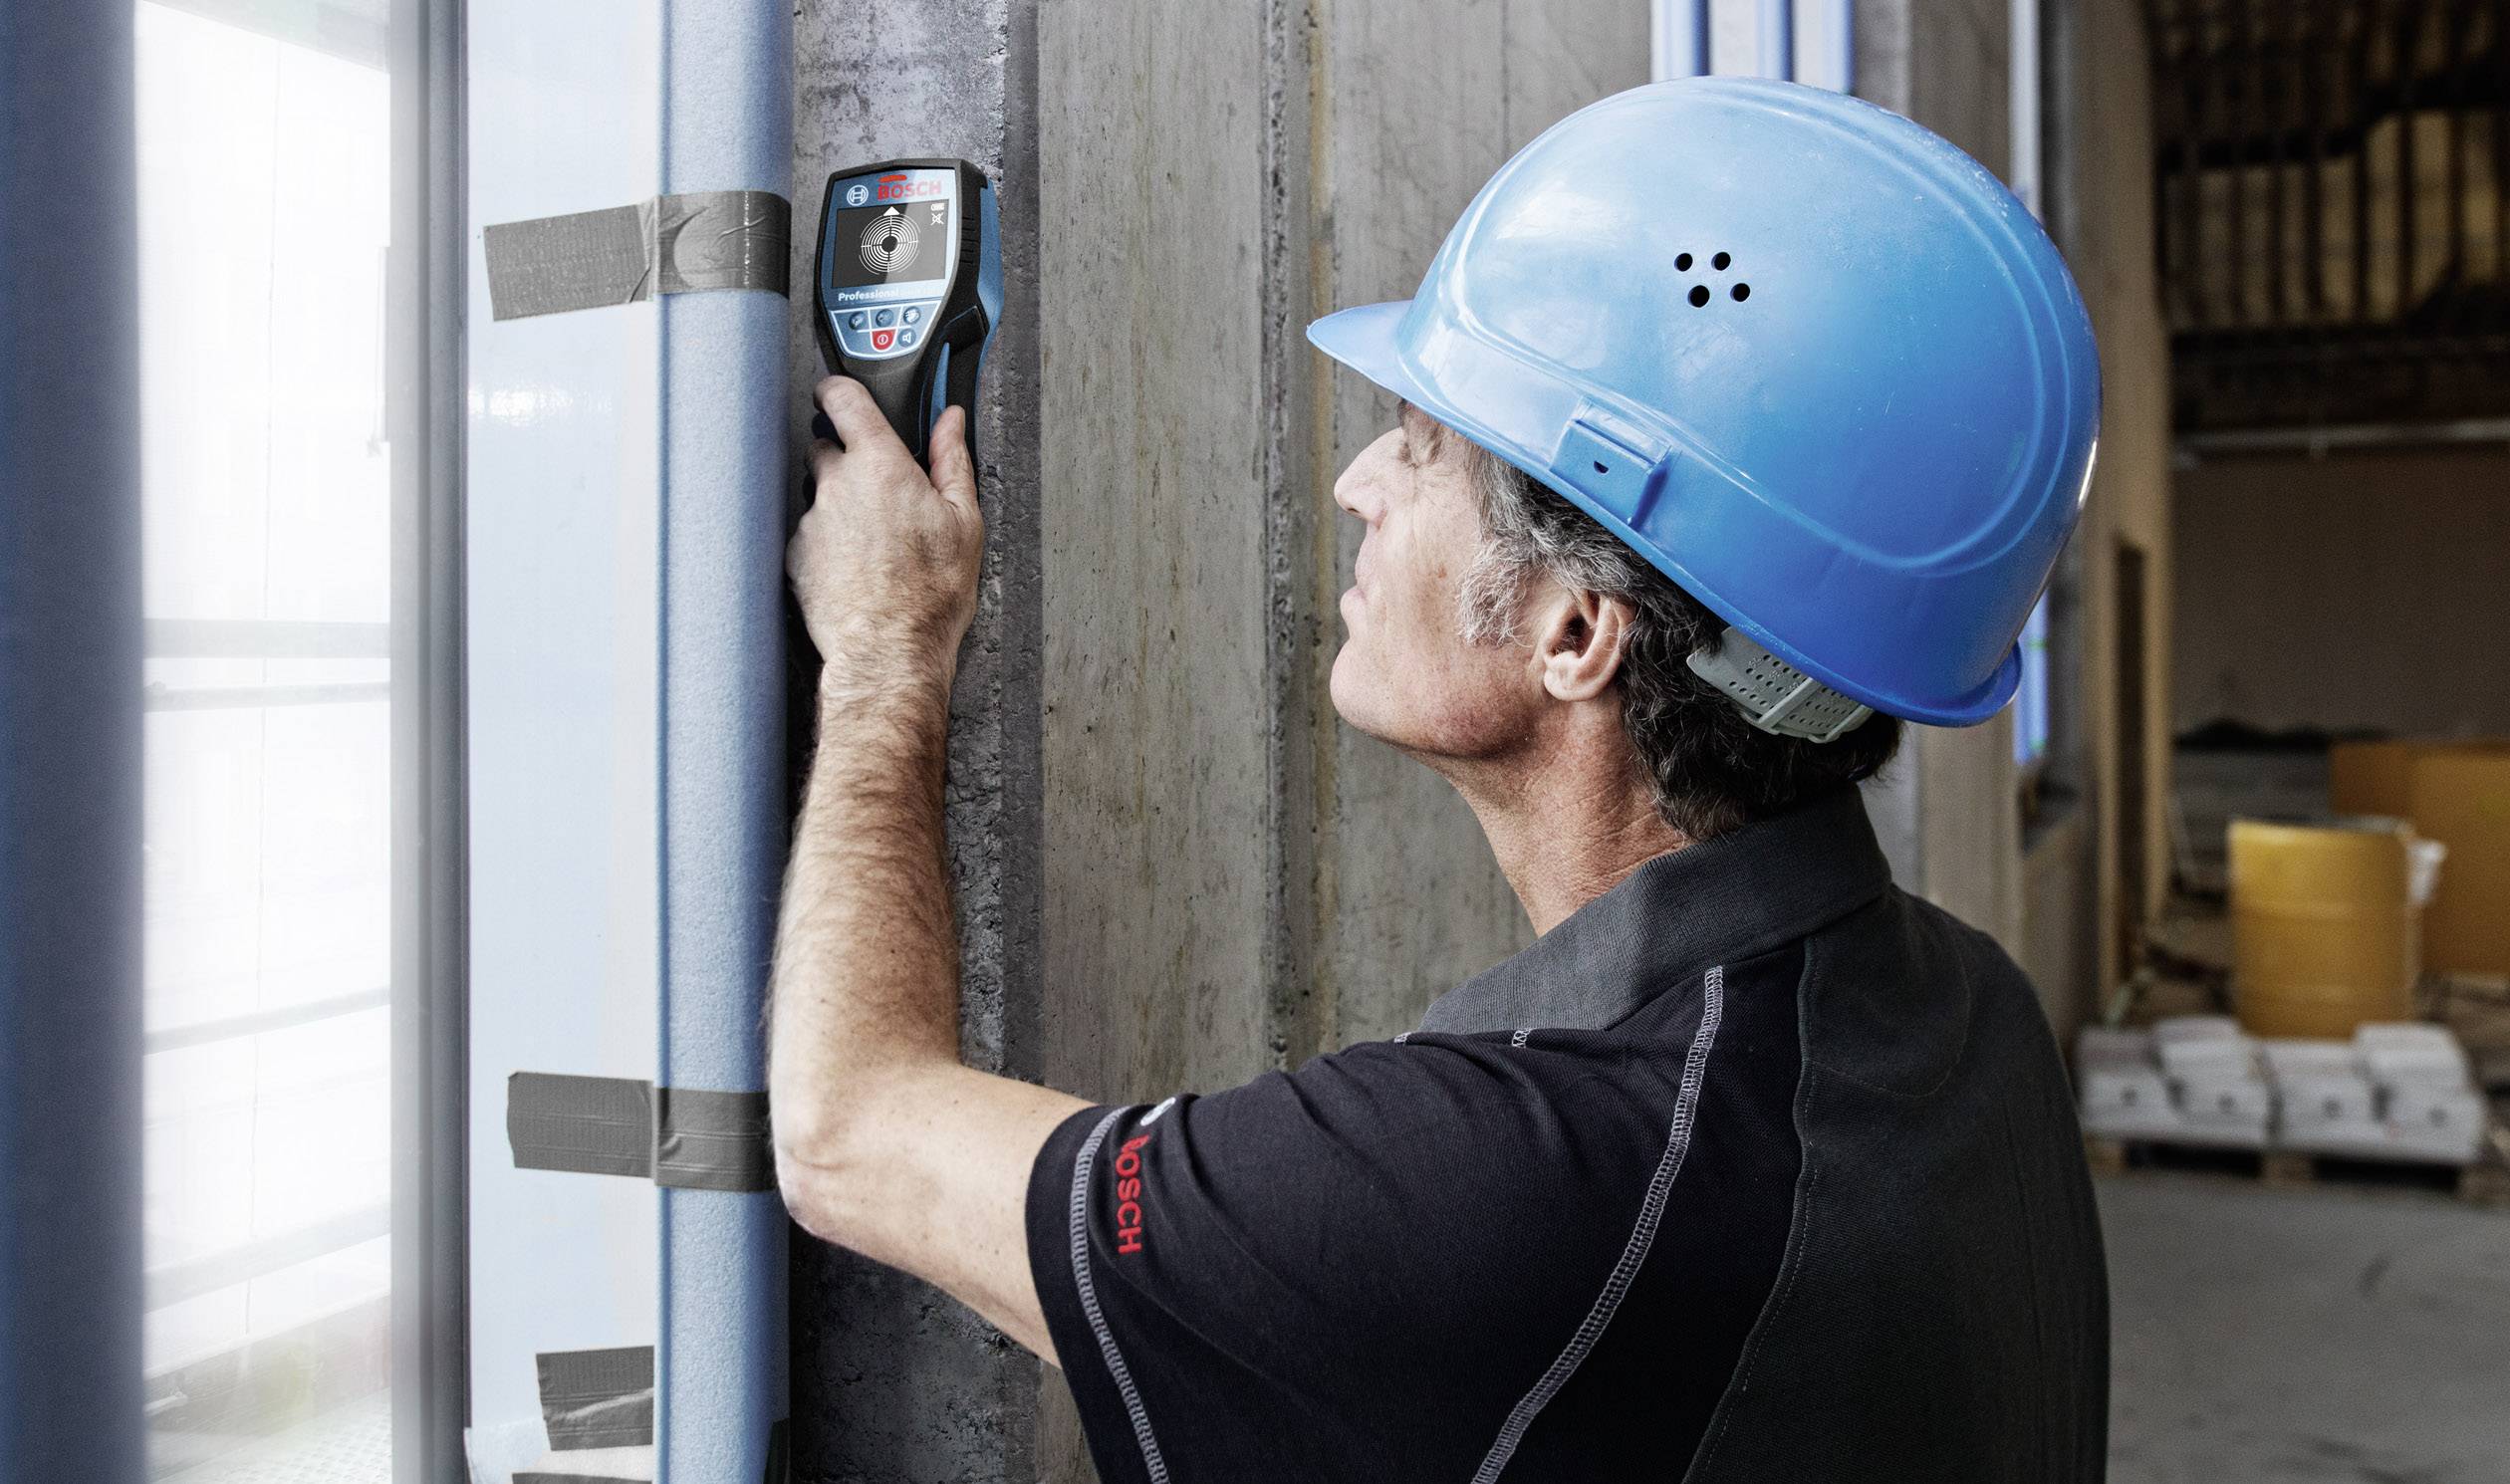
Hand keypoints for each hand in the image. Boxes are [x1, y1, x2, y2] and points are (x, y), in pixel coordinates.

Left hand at [788, 376, 982, 689]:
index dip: (837, 390)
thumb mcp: (963, 519)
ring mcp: (810, 520)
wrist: (889, 650)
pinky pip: (808, 534)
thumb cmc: (930, 593)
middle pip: (825, 447)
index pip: (842, 398)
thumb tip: (951, 423)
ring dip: (839, 506)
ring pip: (818, 495)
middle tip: (877, 488)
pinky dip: (827, 543)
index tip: (838, 394)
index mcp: (880, 464)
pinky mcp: (794, 555)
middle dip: (846, 459)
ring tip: (872, 542)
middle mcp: (836, 485)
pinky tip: (855, 567)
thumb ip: (952, 459)